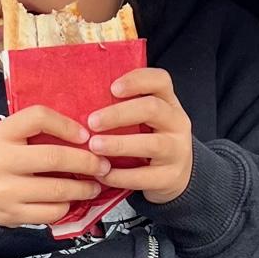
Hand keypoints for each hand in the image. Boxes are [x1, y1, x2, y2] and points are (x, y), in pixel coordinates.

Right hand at [0, 107, 112, 227]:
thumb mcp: (4, 135)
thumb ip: (34, 132)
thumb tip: (83, 136)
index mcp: (1, 133)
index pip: (38, 117)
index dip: (66, 124)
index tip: (85, 135)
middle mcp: (1, 160)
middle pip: (54, 158)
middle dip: (87, 162)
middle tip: (103, 165)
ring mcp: (6, 190)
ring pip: (57, 189)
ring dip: (84, 188)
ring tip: (94, 185)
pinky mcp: (13, 214)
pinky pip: (51, 212)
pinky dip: (66, 206)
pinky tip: (70, 200)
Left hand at [87, 68, 193, 204]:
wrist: (175, 176)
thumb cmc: (149, 140)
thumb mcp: (144, 120)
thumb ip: (123, 108)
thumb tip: (80, 101)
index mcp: (168, 103)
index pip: (160, 80)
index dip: (136, 80)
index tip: (112, 88)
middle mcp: (177, 123)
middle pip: (153, 109)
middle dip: (119, 114)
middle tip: (92, 122)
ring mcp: (177, 151)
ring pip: (152, 144)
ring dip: (119, 144)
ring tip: (94, 147)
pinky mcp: (171, 177)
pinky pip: (146, 176)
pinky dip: (121, 175)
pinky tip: (102, 173)